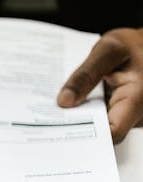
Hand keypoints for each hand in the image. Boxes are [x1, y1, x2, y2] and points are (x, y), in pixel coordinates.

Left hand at [58, 28, 142, 142]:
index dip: (87, 136)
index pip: (112, 132)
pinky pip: (100, 117)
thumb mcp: (108, 50)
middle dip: (76, 127)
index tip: (60, 130)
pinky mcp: (121, 111)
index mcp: (137, 99)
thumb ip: (86, 75)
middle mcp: (136, 113)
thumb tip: (64, 101)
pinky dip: (84, 111)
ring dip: (79, 118)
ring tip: (53, 111)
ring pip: (100, 125)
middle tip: (47, 120)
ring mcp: (129, 114)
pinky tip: (68, 104)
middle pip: (103, 132)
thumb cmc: (134, 44)